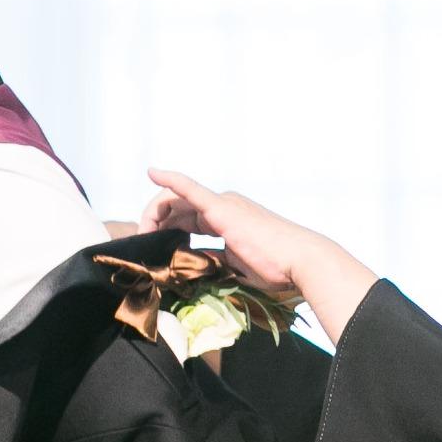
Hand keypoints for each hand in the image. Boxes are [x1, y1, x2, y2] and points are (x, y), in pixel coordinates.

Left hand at [144, 168, 380, 343]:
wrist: (300, 263)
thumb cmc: (277, 270)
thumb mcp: (236, 268)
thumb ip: (214, 263)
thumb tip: (193, 269)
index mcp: (228, 218)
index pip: (187, 220)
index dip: (166, 233)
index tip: (155, 252)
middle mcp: (224, 205)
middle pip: (177, 208)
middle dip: (154, 225)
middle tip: (142, 246)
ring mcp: (223, 204)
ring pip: (176, 200)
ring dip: (154, 214)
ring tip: (142, 234)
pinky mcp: (222, 208)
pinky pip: (190, 189)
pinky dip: (171, 178)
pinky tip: (152, 171)